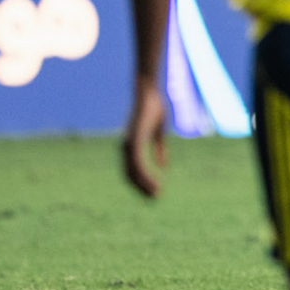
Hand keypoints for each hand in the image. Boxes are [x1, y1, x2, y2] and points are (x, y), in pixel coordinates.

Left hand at [122, 81, 168, 197]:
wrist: (148, 91)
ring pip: (134, 171)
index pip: (132, 170)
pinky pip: (138, 162)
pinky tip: (155, 180)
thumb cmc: (154, 107)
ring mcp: (129, 143)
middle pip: (130, 175)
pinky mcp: (135, 139)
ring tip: (156, 194)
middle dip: (142, 188)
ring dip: (145, 185)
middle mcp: (127, 147)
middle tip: (154, 198)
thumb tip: (162, 165)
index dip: (142, 182)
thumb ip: (159, 148)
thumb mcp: (159, 131)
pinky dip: (145, 174)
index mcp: (132, 145)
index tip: (154, 192)